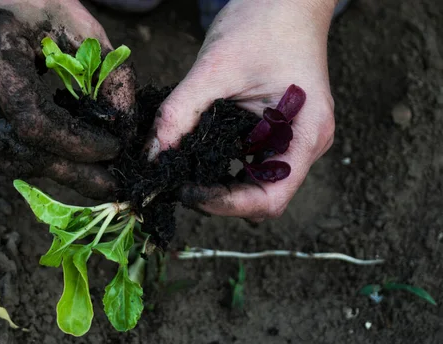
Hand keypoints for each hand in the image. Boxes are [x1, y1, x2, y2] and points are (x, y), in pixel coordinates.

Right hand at [0, 0, 134, 198]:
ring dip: (58, 170)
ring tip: (97, 177)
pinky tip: (72, 159)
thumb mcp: (80, 24)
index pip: (33, 120)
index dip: (77, 143)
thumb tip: (126, 126)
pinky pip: (7, 148)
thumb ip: (109, 71)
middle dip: (72, 173)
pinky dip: (43, 157)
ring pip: (12, 158)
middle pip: (20, 151)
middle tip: (112, 186)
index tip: (114, 150)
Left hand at [148, 0, 335, 220]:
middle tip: (178, 184)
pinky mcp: (279, 132)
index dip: (227, 204)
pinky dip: (224, 168)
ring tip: (184, 173)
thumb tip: (152, 155)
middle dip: (220, 198)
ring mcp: (294, 140)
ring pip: (256, 185)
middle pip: (263, 196)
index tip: (187, 191)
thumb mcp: (215, 68)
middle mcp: (305, 144)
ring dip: (221, 186)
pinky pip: (252, 164)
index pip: (270, 197)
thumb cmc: (263, 23)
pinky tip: (197, 157)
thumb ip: (180, 113)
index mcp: (307, 133)